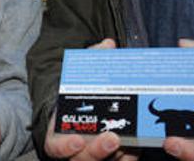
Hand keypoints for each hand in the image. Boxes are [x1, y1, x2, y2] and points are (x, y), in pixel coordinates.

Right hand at [44, 38, 138, 160]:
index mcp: (59, 131)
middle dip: (98, 151)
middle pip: (82, 159)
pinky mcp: (112, 159)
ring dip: (116, 156)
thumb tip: (109, 44)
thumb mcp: (82, 76)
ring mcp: (93, 155)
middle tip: (114, 139)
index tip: (78, 140)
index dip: (64, 147)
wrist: (86, 110)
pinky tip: (138, 146)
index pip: (55, 146)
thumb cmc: (80, 95)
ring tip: (131, 143)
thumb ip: (93, 60)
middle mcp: (75, 149)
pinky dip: (129, 158)